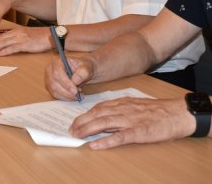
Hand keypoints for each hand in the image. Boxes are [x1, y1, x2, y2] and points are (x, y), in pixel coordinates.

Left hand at [0, 27, 52, 55]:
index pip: (4, 35)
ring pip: (5, 43)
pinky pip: (12, 48)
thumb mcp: (28, 34)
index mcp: (18, 30)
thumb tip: (13, 42)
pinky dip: (5, 51)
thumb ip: (20, 36)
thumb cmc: (41, 36)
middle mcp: (18, 33)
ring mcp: (21, 39)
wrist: (50, 36)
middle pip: (2, 38)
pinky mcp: (24, 44)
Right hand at [45, 54, 92, 100]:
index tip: (75, 90)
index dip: (66, 83)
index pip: (57, 72)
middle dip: (66, 92)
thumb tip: (75, 80)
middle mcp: (50, 68)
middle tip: (77, 95)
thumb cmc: (83, 67)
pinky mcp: (50, 86)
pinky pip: (56, 94)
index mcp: (57, 61)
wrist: (82, 71)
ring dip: (67, 95)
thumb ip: (82, 73)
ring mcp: (49, 78)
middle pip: (54, 83)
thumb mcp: (87, 68)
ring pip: (54, 90)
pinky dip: (65, 97)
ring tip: (77, 95)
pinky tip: (73, 96)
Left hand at [70, 97, 195, 148]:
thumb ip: (120, 109)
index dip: (85, 114)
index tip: (75, 121)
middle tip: (71, 130)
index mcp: (122, 103)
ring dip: (88, 129)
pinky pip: (119, 137)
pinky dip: (106, 141)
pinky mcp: (139, 132)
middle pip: (97, 114)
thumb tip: (105, 116)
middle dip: (82, 122)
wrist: (177, 113)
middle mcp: (123, 109)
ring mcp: (130, 120)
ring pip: (104, 123)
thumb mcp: (135, 105)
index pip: (98, 107)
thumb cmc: (157, 111)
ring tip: (77, 135)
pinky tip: (95, 145)